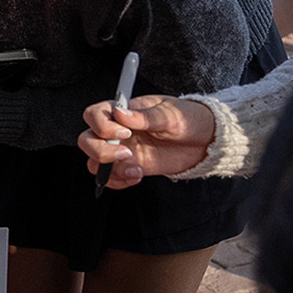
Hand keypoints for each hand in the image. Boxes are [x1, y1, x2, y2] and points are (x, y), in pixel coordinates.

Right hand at [77, 95, 217, 188]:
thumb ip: (145, 116)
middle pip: (86, 140)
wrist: (205, 141)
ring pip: (93, 161)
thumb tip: (121, 114)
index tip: (125, 131)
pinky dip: (118, 181)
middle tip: (126, 153)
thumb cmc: (189, 119)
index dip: (102, 125)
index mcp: (124, 111)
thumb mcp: (170, 114)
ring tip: (135, 168)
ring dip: (108, 169)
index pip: (94, 114)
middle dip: (100, 150)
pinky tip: (138, 175)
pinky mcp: (130, 167)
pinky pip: (110, 178)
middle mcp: (117, 130)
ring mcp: (121, 150)